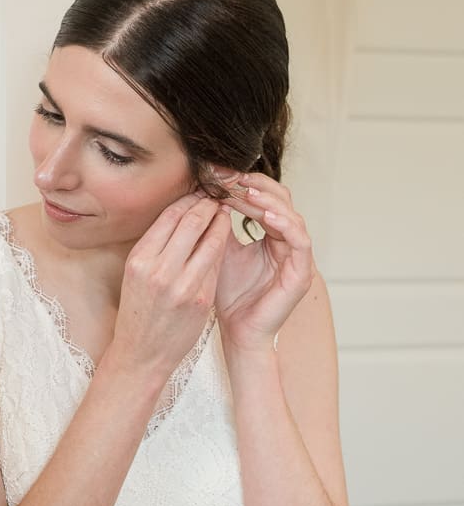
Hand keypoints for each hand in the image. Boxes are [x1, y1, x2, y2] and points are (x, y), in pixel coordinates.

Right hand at [111, 192, 231, 378]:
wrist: (142, 354)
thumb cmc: (140, 311)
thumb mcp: (138, 274)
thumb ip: (158, 246)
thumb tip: (184, 214)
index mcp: (139, 259)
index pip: (170, 216)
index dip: (189, 199)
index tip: (200, 193)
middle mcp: (159, 270)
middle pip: (191, 222)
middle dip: (209, 204)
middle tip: (219, 196)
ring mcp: (182, 286)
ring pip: (210, 240)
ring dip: (222, 222)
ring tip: (226, 213)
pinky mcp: (201, 300)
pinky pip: (217, 264)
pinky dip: (223, 247)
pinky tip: (226, 239)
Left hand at [204, 170, 315, 353]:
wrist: (238, 332)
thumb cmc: (229, 296)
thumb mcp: (219, 252)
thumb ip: (218, 226)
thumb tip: (204, 194)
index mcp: (271, 234)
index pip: (262, 197)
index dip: (243, 183)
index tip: (218, 173)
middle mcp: (287, 241)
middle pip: (279, 199)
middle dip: (254, 185)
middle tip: (230, 175)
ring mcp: (297, 256)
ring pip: (290, 214)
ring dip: (268, 200)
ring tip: (246, 190)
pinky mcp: (302, 272)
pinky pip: (300, 240)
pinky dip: (284, 224)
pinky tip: (266, 215)